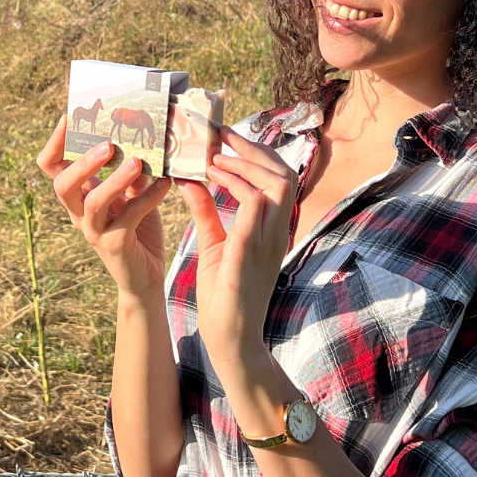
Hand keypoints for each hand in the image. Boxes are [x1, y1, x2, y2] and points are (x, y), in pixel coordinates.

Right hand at [37, 116, 171, 300]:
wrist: (145, 275)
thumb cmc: (137, 229)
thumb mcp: (132, 194)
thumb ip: (131, 171)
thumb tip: (141, 136)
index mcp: (78, 197)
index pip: (52, 168)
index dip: (54, 143)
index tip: (68, 117)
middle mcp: (79, 214)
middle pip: (62, 186)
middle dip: (83, 163)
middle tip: (108, 145)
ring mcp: (94, 231)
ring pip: (93, 203)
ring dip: (114, 180)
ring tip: (137, 162)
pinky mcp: (115, 246)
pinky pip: (128, 218)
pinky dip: (148, 199)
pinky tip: (166, 184)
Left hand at [176, 126, 297, 364]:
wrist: (228, 339)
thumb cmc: (223, 294)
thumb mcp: (213, 244)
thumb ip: (207, 211)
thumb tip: (191, 180)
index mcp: (272, 229)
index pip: (280, 177)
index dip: (258, 153)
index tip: (227, 138)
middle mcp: (277, 232)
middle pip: (285, 173)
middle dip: (255, 149)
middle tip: (222, 136)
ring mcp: (268, 242)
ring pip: (277, 184)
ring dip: (246, 164)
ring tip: (215, 158)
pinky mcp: (250, 252)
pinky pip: (254, 206)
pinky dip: (234, 186)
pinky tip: (210, 180)